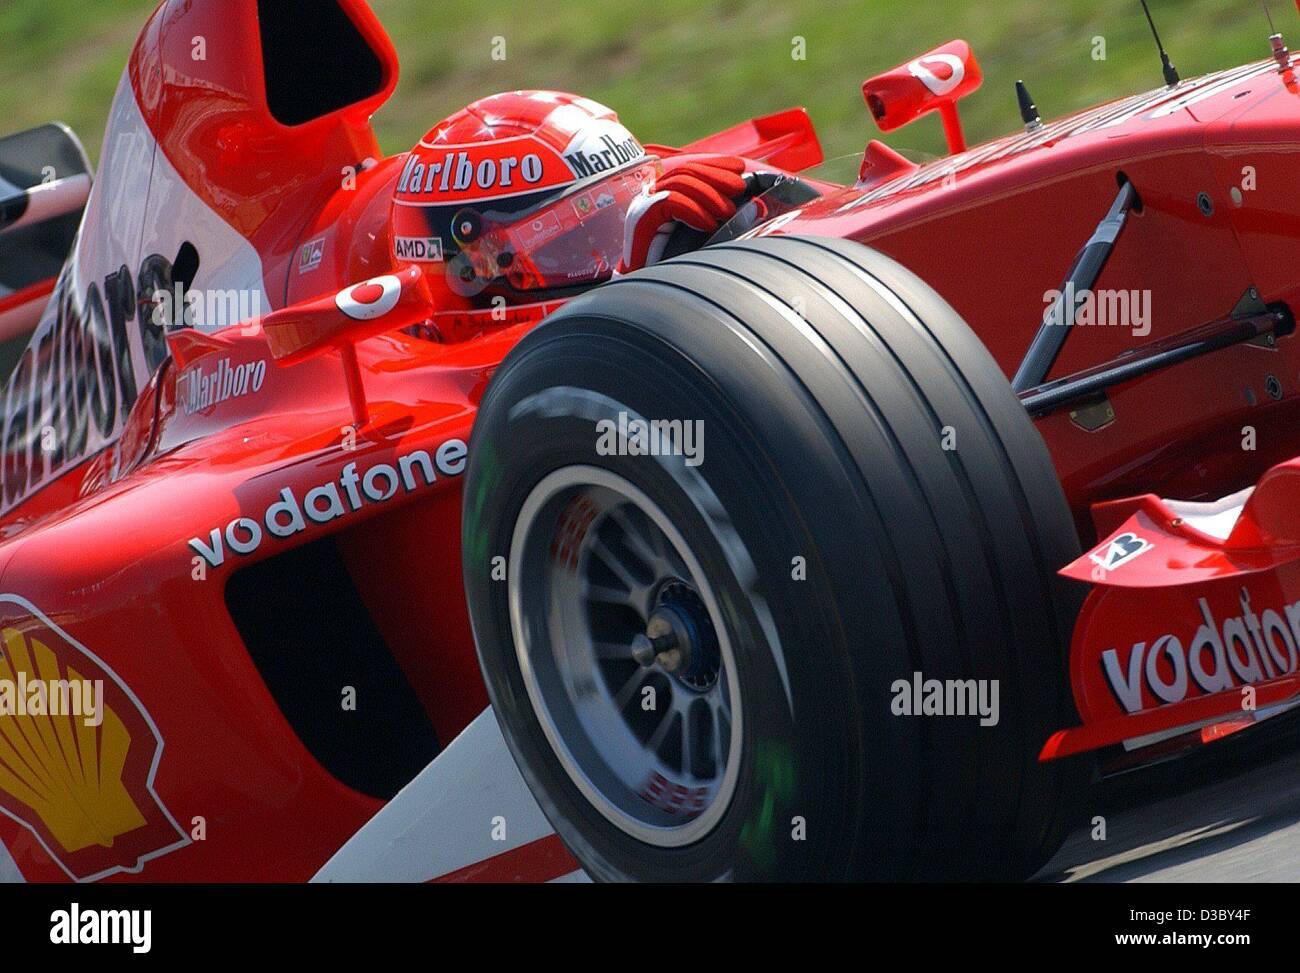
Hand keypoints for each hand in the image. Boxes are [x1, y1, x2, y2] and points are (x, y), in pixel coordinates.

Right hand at [618, 155, 747, 272]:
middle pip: (686, 172)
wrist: (647, 290)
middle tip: (740, 186)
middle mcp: (653, 196)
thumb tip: (751, 207)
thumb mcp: (705, 236)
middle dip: (716, 176)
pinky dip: (693, 210)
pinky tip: (708, 224)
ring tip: (727, 212)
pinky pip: (670, 202)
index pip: (690, 169)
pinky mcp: (641, 219)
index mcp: (666, 195)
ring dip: (709, 195)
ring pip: (680, 184)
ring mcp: (644, 206)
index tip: (739, 167)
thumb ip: (721, 219)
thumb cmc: (676, 266)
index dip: (715, 165)